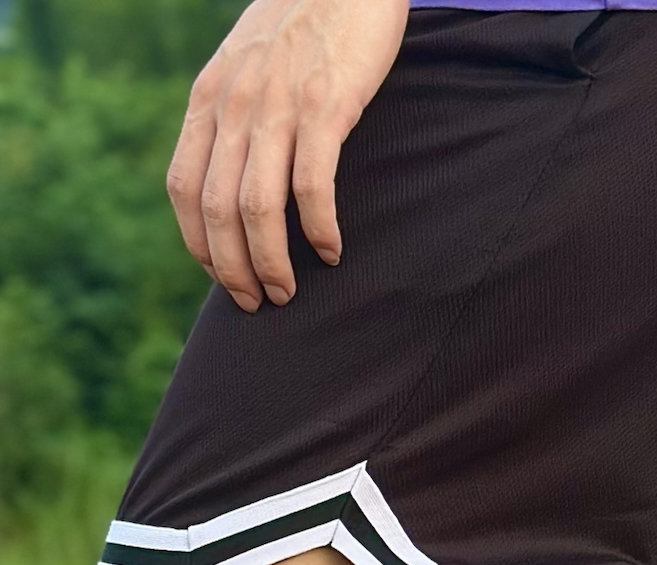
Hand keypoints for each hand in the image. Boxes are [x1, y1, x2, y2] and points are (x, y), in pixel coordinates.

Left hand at [167, 0, 409, 311]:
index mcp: (210, 99)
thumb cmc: (304, 30)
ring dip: (272, 261)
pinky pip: (312, 185)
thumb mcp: (247, 69)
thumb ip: (235, 119)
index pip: (184, 188)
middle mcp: (235, 104)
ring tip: (288, 291)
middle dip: (234, 269)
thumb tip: (234, 182)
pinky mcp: (325, 106)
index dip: (198, 244)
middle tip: (258, 303)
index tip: (223, 278)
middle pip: (218, 210)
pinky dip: (318, 229)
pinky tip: (332, 251)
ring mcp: (279, 105)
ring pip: (259, 207)